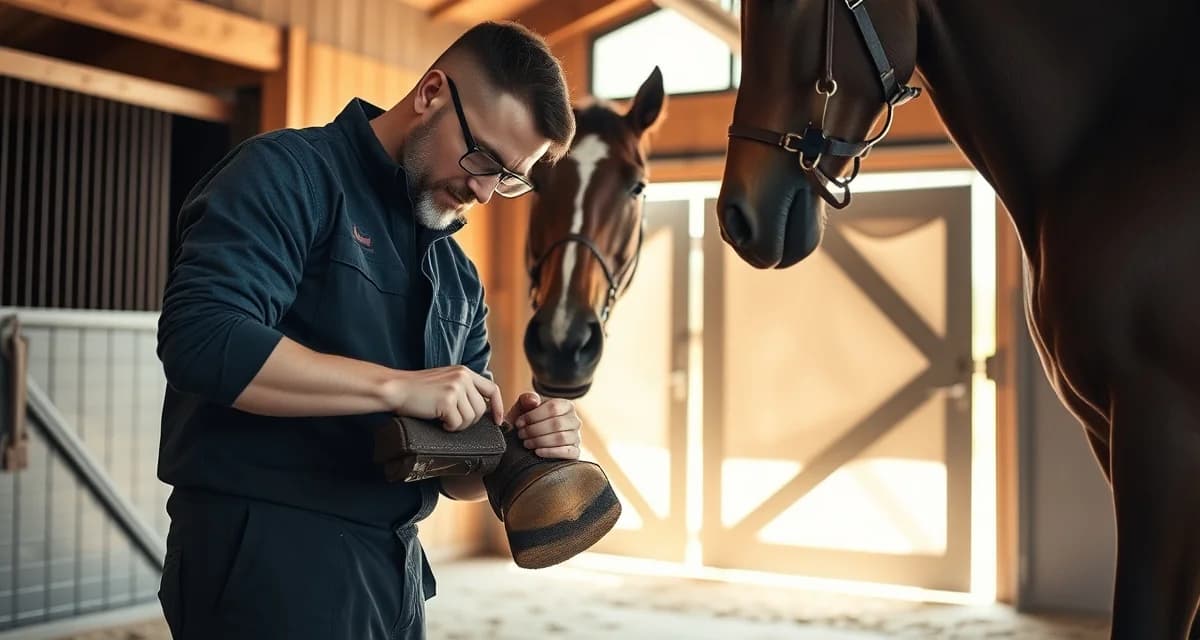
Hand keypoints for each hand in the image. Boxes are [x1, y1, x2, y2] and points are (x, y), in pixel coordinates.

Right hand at [384, 366, 502, 431]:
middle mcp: (463, 377)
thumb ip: (463, 389)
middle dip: (470, 421)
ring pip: (471, 418)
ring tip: (443, 419)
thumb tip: (483, 409)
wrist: (396, 388)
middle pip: (481, 409)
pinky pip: (457, 423)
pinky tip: (438, 421)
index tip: (498, 421)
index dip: (498, 407)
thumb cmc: (417, 389)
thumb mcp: (445, 381)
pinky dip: (448, 427)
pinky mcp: (447, 401)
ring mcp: (456, 388)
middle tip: (452, 420)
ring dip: (458, 425)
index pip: (492, 389)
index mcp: (464, 372)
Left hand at [505, 392, 581, 458]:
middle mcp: (574, 420)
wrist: (527, 442)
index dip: (533, 416)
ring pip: (561, 438)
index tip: (519, 423)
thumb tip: (534, 401)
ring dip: (540, 441)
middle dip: (534, 430)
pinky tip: (538, 452)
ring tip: (527, 443)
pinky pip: (568, 452)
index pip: (553, 408)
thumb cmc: (527, 423)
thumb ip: (527, 399)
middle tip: (521, 434)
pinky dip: (551, 452)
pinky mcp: (575, 452)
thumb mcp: (523, 408)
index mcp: (565, 405)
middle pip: (557, 424)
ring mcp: (576, 437)